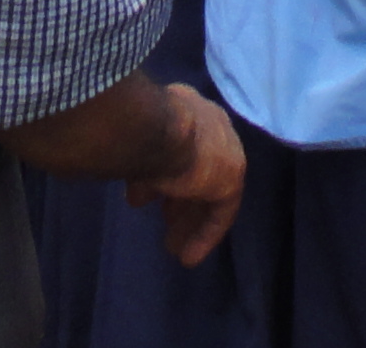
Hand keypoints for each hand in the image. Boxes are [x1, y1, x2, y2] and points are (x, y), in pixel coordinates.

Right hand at [128, 86, 246, 269]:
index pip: (182, 148)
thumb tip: (139, 195)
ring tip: (173, 248)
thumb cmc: (136, 131)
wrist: (159, 130)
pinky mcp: (231, 176)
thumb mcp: (134, 152)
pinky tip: (189, 256)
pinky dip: (204, 233)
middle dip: (180, 203)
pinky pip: (219, 210)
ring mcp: (226, 148)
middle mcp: (211, 123)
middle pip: (197, 170)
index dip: (166, 177)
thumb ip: (142, 171)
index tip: (149, 201)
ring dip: (189, 220)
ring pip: (207, 191)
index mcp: (187, 108)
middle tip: (167, 229)